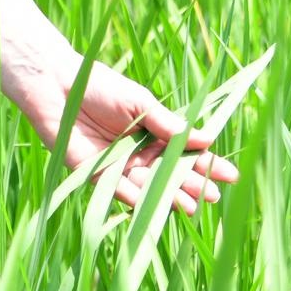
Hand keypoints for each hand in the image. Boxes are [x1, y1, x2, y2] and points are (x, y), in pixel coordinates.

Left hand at [12, 52, 240, 214]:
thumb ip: (170, 125)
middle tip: (212, 196)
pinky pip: (118, 190)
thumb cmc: (101, 87)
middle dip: (193, 186)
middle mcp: (140, 155)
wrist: (59, 85)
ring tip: (190, 206)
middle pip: (171, 175)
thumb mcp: (141, 103)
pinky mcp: (95, 175)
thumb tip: (207, 138)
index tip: (231, 175)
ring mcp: (120, 167)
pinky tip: (150, 203)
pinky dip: (133, 197)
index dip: (208, 165)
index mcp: (155, 135)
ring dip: (169, 197)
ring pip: (148, 187)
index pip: (187, 154)